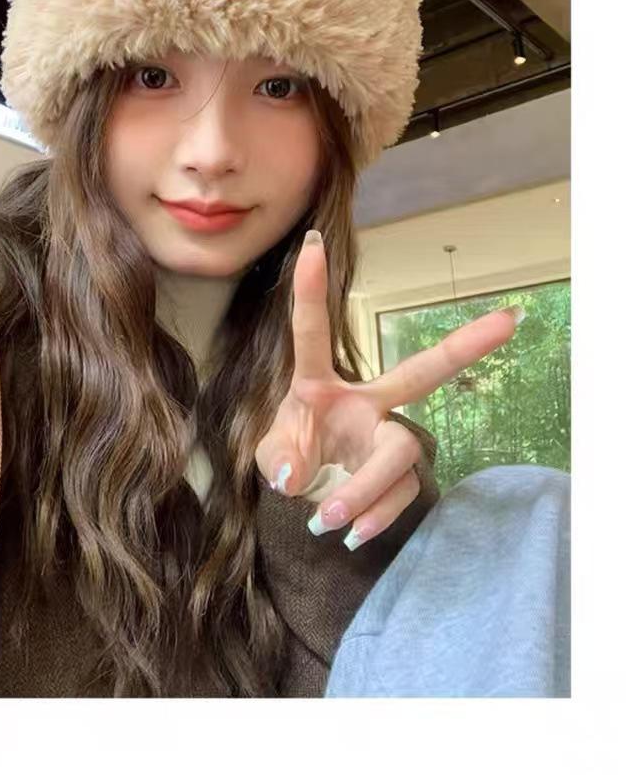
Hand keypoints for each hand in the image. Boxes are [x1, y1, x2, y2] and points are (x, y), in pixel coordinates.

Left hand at [254, 230, 523, 549]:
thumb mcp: (269, 456)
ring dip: (366, 488)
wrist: (307, 499)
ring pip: (400, 453)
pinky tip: (353, 534)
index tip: (310, 245)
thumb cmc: (291, 458)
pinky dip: (374, 515)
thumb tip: (293, 478)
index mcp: (320, 385)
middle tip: (509, 319)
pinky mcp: (401, 477)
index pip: (314, 334)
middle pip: (420, 374)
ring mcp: (387, 438)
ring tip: (328, 518)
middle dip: (463, 345)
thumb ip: (277, 459)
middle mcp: (366, 404)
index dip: (311, 292)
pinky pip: (400, 494)